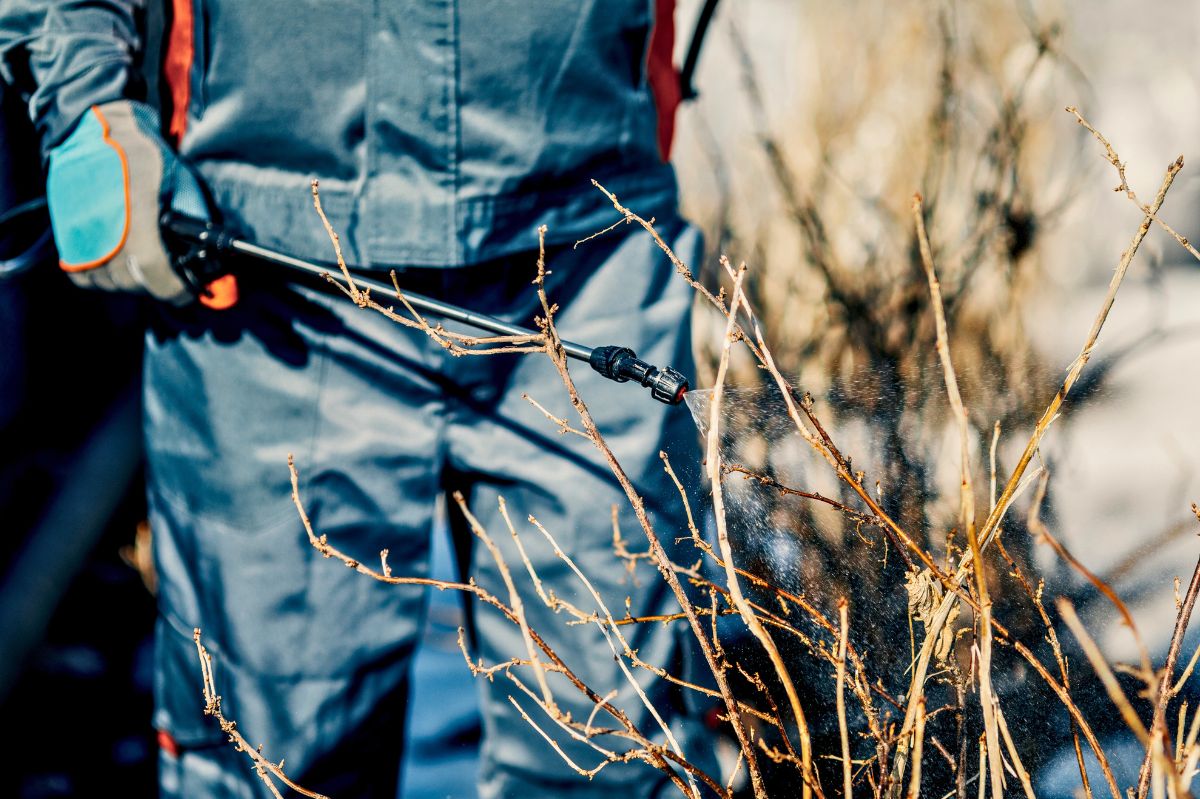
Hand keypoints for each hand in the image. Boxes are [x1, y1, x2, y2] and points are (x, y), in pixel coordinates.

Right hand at [46, 100, 212, 304]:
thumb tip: (212, 256)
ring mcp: (79, 232)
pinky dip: (102, 278)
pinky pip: (82, 275)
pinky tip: (119, 265)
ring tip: (146, 269)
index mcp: (138, 212)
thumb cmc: (145, 155)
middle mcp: (104, 227)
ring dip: (131, 284)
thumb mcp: (183, 182)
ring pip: (108, 283)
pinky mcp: (64, 233)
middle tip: (171, 277)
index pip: (154, 270)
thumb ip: (195, 220)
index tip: (188, 290)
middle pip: (131, 283)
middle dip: (157, 286)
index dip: (176, 289)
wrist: (94, 130)